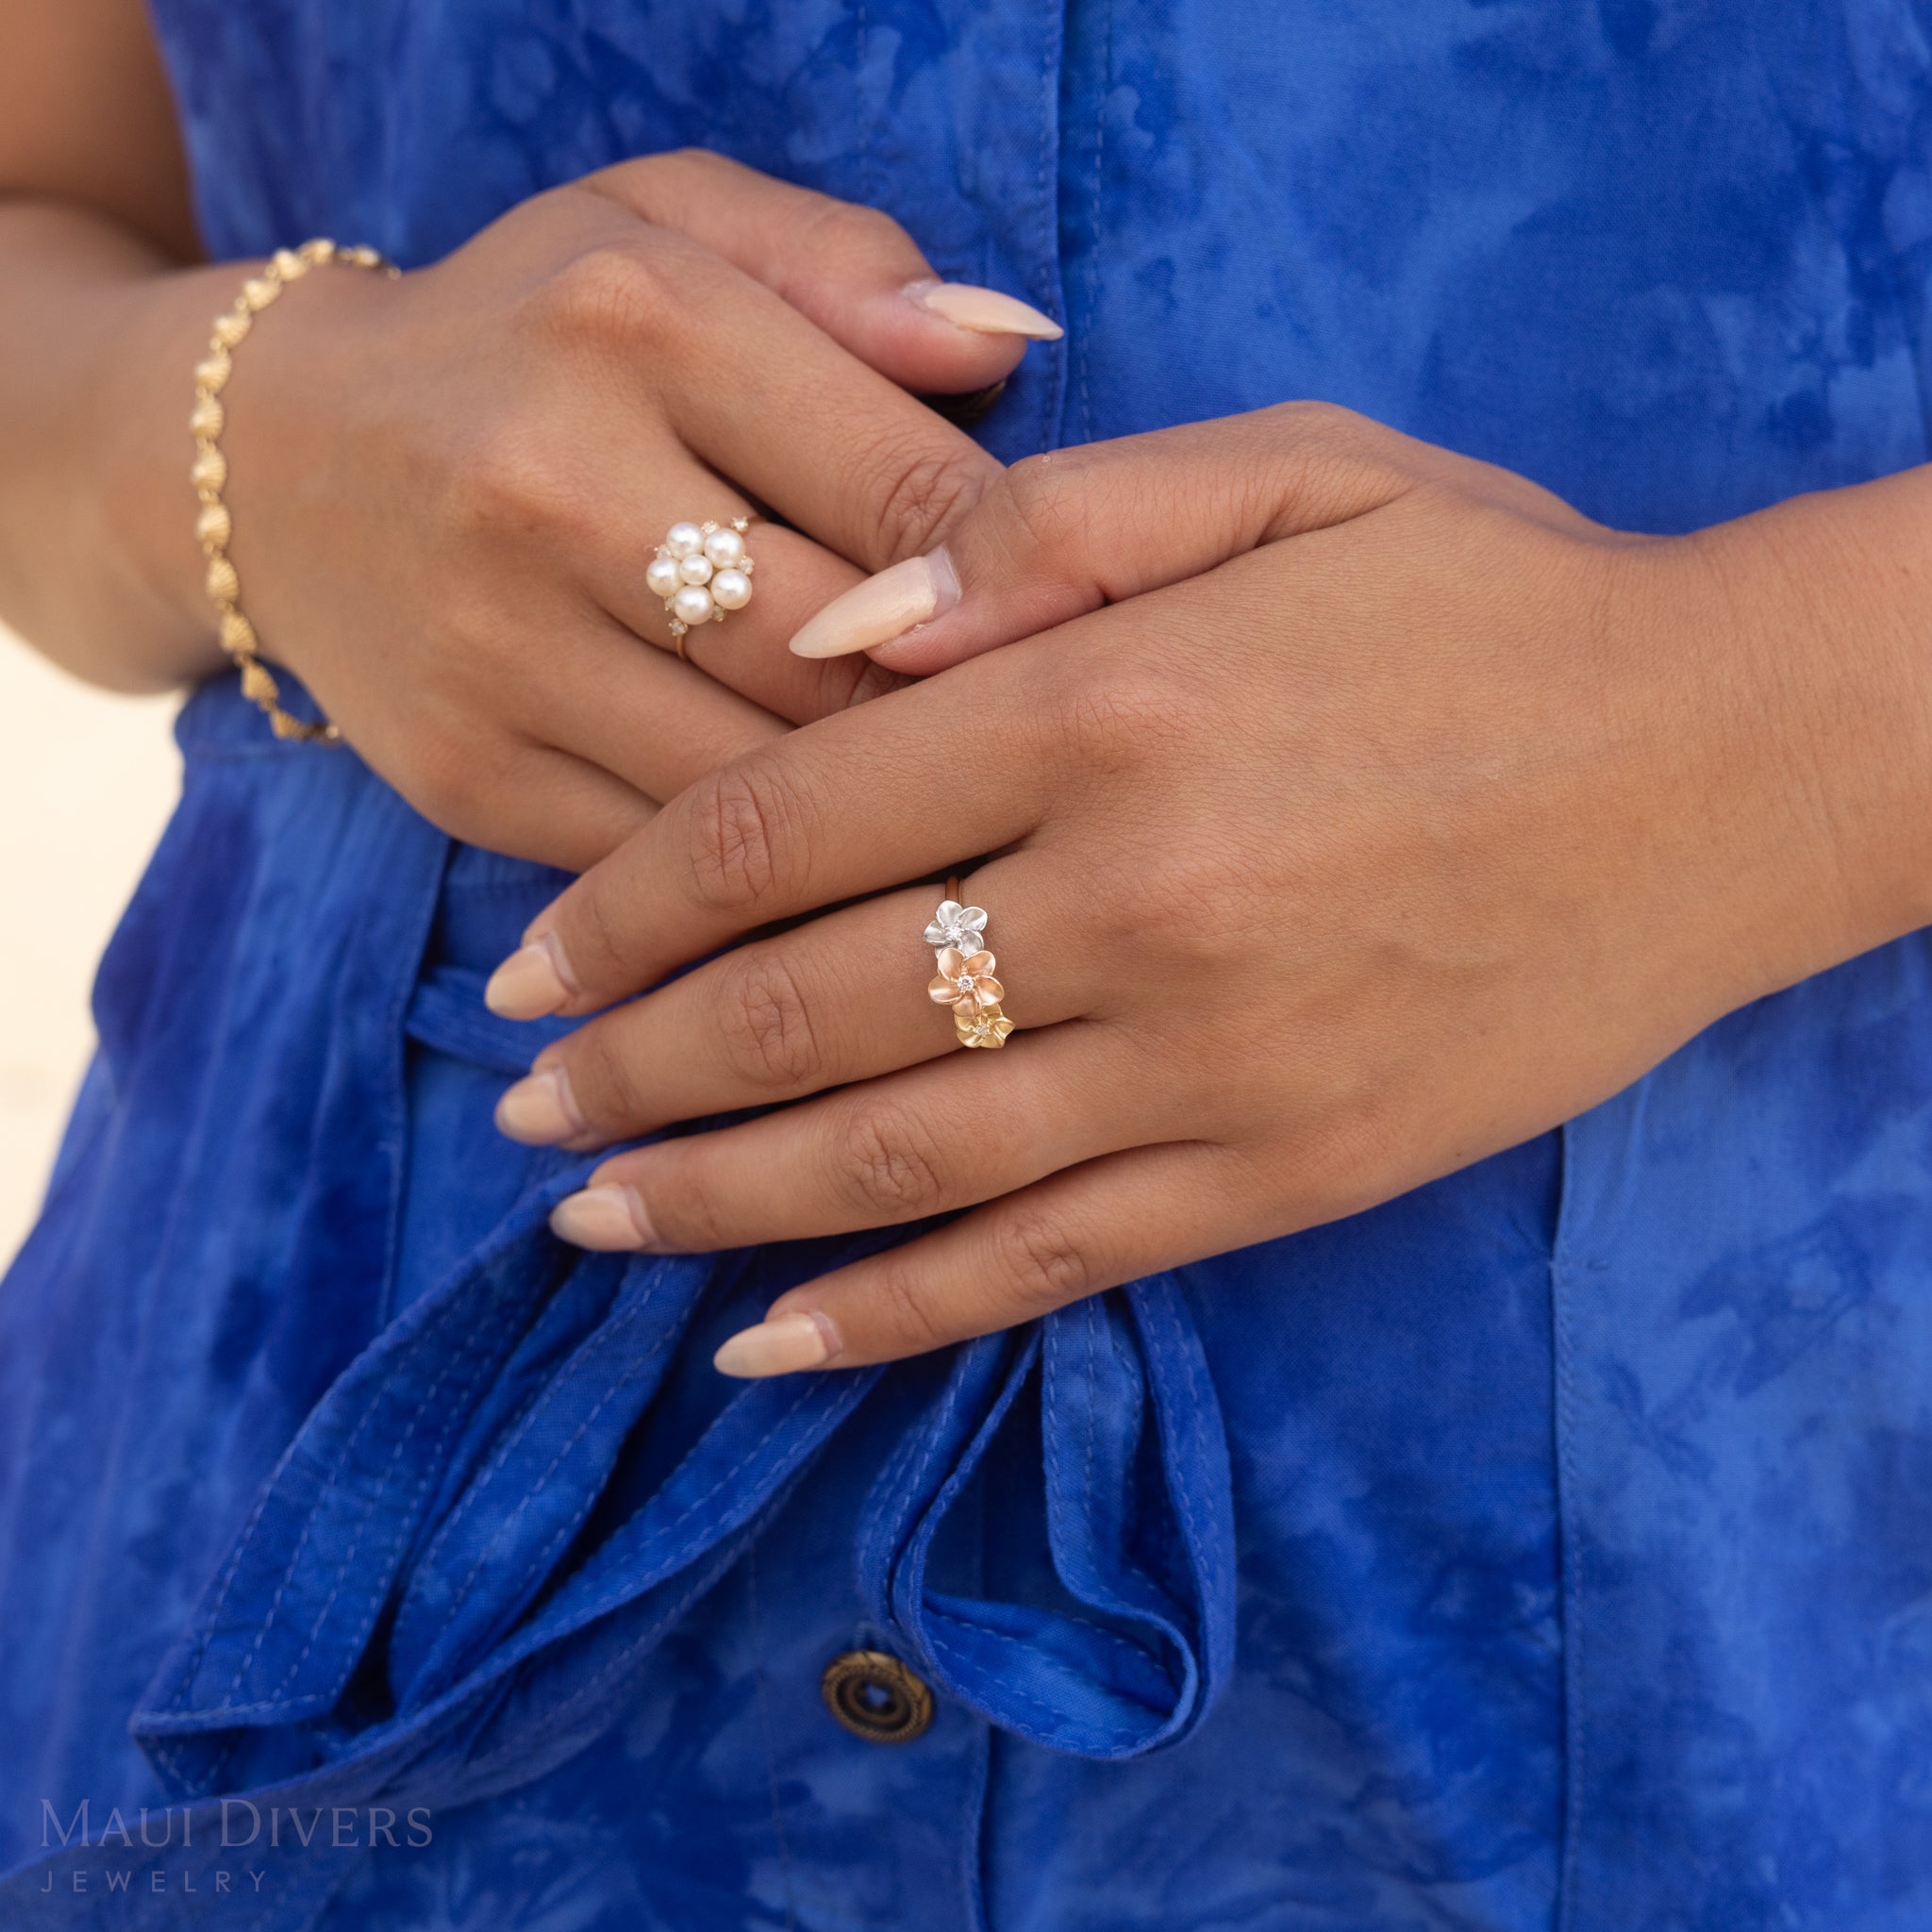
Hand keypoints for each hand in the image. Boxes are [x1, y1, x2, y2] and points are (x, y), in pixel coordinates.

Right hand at [209, 151, 1053, 867]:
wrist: (281, 464)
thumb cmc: (533, 338)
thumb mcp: (668, 230)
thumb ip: (847, 269)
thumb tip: (1015, 349)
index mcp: (640, 321)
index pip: (910, 487)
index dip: (1027, 583)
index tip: (1080, 631)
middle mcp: (553, 487)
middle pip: (847, 657)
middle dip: (963, 714)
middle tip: (1045, 748)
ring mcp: (497, 649)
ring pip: (766, 786)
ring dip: (880, 819)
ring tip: (964, 824)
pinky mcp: (470, 775)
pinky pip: (674, 864)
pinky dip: (769, 884)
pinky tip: (836, 876)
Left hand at [481, 403, 1929, 1368]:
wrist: (1727, 768)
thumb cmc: (1493, 599)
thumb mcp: (1284, 473)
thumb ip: (1039, 534)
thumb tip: (825, 637)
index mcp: (1105, 709)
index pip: (782, 824)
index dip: (624, 905)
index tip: (526, 961)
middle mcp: (1131, 900)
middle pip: (805, 1004)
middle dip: (633, 1065)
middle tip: (522, 1102)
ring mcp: (1204, 1061)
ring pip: (895, 1158)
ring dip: (714, 1200)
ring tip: (586, 1219)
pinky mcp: (1279, 1173)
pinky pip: (1047, 1263)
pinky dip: (892, 1315)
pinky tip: (766, 1344)